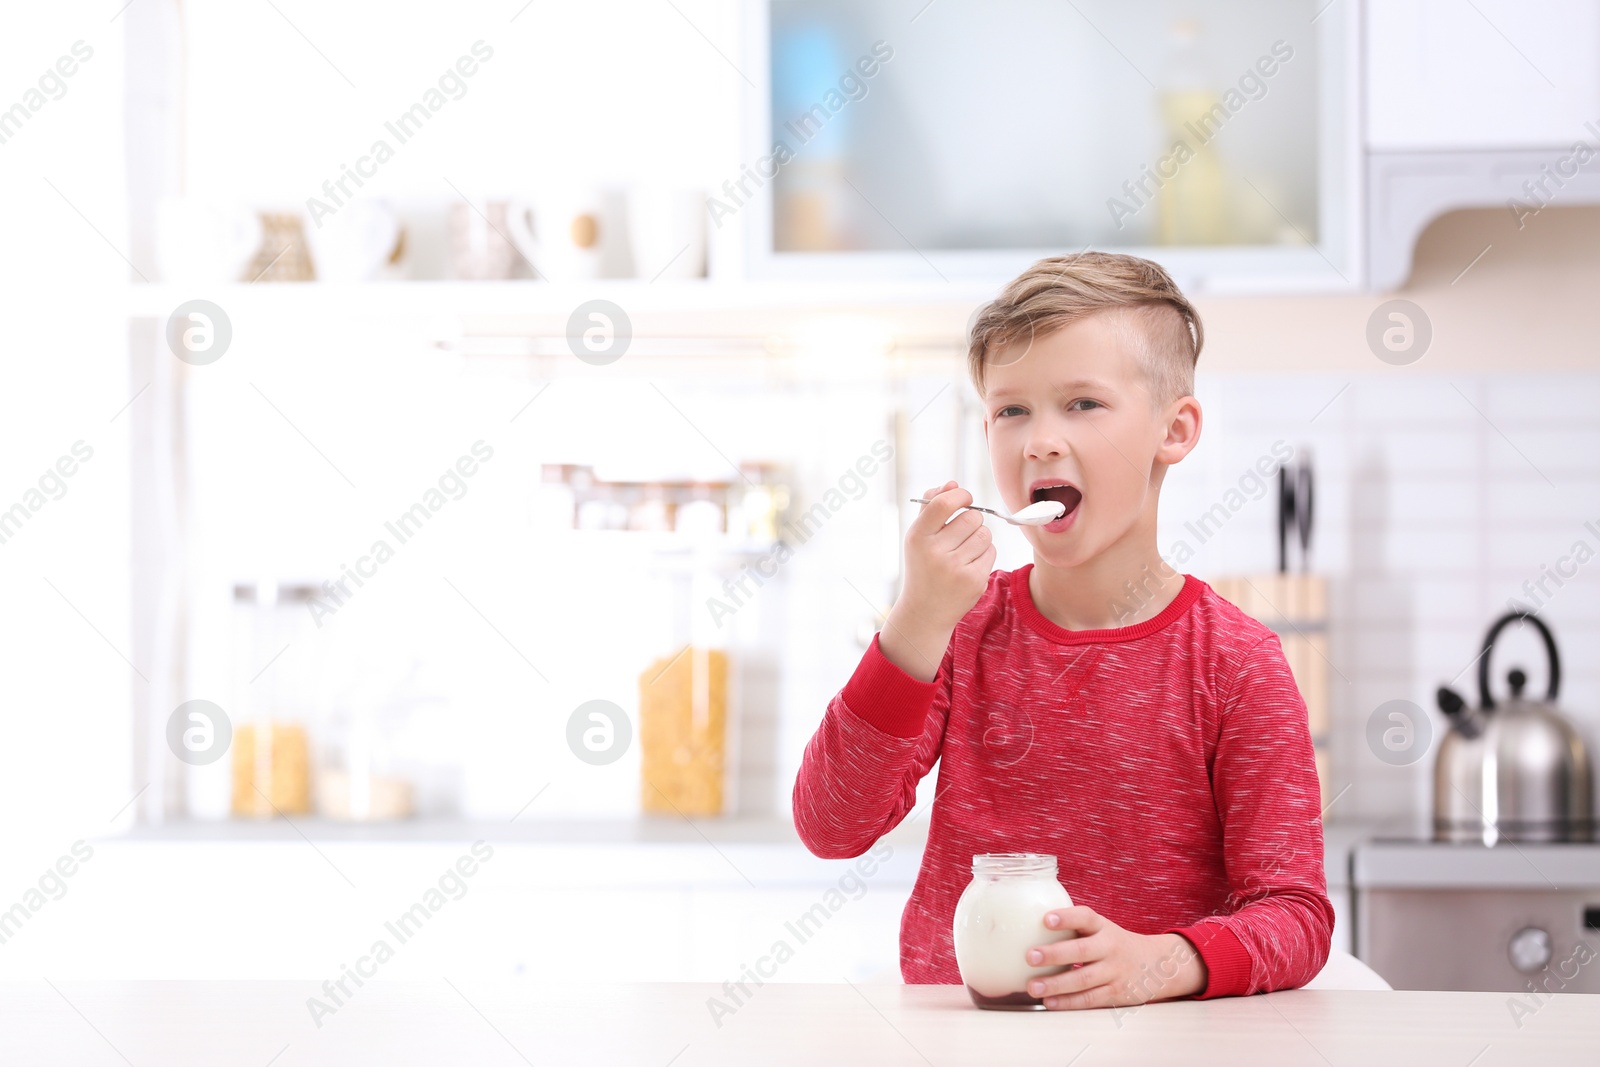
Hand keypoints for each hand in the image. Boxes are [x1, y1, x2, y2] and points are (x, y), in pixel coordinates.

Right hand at [879, 482, 995, 680]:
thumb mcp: (918, 536)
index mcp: (918, 537)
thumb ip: (932, 506)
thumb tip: (953, 483)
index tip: (964, 498)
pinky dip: (984, 555)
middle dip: (971, 520)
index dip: (960, 495)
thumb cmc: (923, 565)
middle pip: (972, 517)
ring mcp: (956, 568)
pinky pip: (992, 552)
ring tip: (965, 550)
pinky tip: (970, 565)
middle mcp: (935, 552)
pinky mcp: (974, 581)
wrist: (925, 610)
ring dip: (980, 538)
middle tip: (961, 533)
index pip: (944, 503)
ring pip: (985, 534)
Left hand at [1024, 906, 1206, 1009]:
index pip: (1085, 917)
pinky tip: (1049, 1002)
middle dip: (1054, 954)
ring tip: (1033, 987)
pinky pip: (1090, 999)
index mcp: (1103, 927)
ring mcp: (1114, 972)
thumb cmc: (1114, 944)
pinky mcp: (1116, 994)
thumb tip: (1028, 925)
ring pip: (1083, 979)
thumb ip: (1075, 927)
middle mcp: (1110, 947)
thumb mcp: (1102, 929)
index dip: (1067, 917)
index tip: (1046, 919)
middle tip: (1030, 956)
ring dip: (1056, 984)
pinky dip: (1069, 1002)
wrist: (1157, 964)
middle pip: (1082, 950)